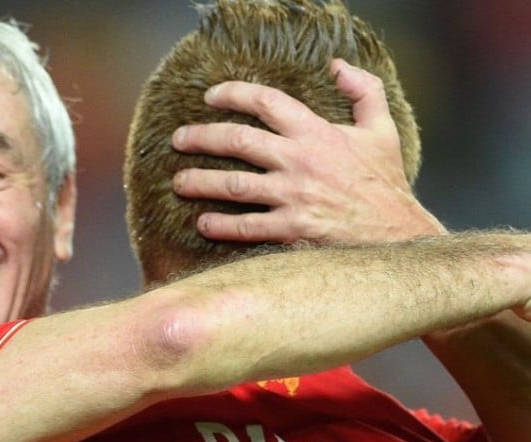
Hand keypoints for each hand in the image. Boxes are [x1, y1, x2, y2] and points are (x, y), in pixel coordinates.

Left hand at [170, 59, 444, 244]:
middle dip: (201, 137)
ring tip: (179, 181)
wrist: (400, 237)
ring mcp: (294, 197)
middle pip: (238, 140)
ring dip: (200, 182)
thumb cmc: (386, 185)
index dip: (233, 94)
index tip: (209, 97)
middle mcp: (301, 162)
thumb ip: (365, 91)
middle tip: (179, 139)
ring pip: (234, 185)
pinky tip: (203, 223)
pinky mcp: (293, 230)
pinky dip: (221, 225)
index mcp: (318, 134)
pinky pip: (247, 227)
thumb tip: (337, 66)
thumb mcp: (384, 130)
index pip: (267, 103)